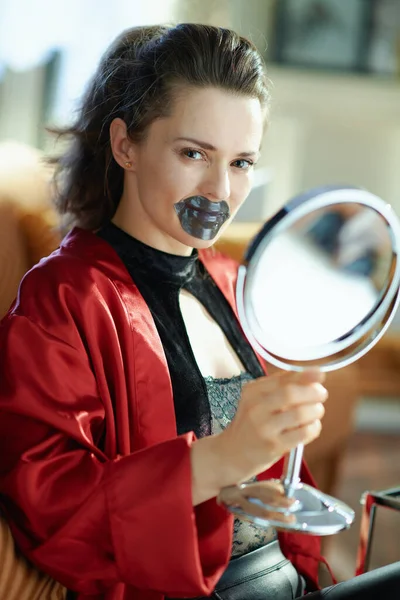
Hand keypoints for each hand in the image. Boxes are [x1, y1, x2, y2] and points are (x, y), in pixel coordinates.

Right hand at [215, 369, 326, 485]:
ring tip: (317, 411)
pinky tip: (312, 426)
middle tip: (321, 394)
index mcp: (252, 392)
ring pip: (300, 413)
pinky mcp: (274, 446)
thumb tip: (314, 375)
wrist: (233, 453)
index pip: (282, 379)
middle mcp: (255, 408)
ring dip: (316, 410)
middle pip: (291, 394)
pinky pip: (303, 433)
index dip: (305, 376)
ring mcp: (264, 428)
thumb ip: (282, 386)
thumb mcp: (258, 400)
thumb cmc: (252, 424)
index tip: (320, 375)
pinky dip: (314, 427)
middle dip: (313, 392)